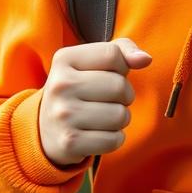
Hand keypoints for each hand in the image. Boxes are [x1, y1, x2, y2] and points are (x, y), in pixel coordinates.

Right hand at [38, 38, 152, 166]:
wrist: (46, 129)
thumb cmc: (80, 89)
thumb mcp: (93, 62)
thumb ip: (122, 50)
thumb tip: (145, 59)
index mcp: (64, 59)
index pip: (113, 54)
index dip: (121, 67)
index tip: (108, 75)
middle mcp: (60, 85)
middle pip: (120, 86)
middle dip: (124, 96)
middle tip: (108, 100)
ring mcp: (62, 115)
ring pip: (120, 115)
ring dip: (120, 119)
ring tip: (103, 118)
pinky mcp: (69, 142)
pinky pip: (114, 140)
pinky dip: (114, 138)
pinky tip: (98, 134)